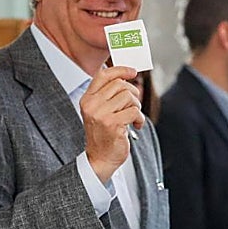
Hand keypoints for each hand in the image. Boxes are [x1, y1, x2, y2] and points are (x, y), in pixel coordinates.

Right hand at [81, 65, 143, 182]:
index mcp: (87, 99)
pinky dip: (140, 119)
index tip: (133, 72)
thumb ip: (109, 95)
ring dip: (137, 107)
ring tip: (133, 117)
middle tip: (134, 105)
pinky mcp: (113, 124)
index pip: (103, 75)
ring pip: (129, 96)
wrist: (100, 158)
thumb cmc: (104, 134)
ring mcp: (101, 115)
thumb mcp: (100, 111)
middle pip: (120, 84)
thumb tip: (126, 76)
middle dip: (133, 93)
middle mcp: (92, 105)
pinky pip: (134, 111)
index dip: (120, 70)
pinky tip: (136, 126)